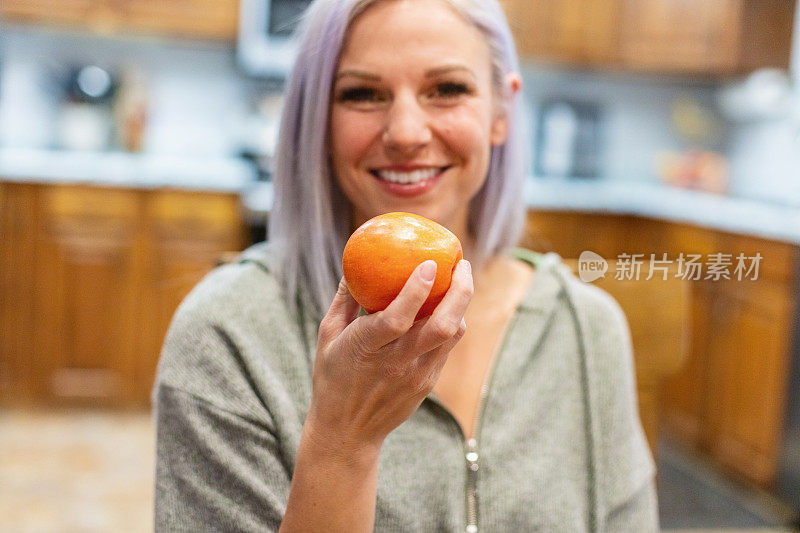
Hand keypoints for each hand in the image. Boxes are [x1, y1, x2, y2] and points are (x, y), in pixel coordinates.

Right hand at [306, 258, 472, 457]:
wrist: (347, 432)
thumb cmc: (333, 378)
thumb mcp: (327, 336)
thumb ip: (344, 298)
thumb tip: (355, 263)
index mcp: (365, 348)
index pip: (397, 319)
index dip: (417, 290)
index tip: (430, 264)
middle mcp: (395, 363)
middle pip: (440, 326)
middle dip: (459, 291)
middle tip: (461, 264)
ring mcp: (416, 375)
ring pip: (451, 335)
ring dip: (461, 303)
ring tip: (460, 278)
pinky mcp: (428, 382)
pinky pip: (447, 346)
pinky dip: (452, 321)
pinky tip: (450, 305)